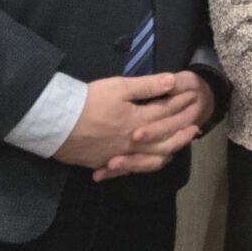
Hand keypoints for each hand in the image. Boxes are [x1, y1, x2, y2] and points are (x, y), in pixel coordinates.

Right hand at [89, 71, 214, 178]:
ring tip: (176, 148)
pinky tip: (146, 163)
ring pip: (151, 158)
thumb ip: (147, 86)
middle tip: (195, 127)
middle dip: (182, 132)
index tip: (192, 97)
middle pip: (165, 140)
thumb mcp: (118, 87)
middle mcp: (135, 142)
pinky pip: (131, 168)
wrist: (56, 123)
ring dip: (167, 152)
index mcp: (139, 121)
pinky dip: (143, 166)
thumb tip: (173, 81)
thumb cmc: (88, 101)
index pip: (166, 112)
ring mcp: (121, 155)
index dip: (180, 104)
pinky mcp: (106, 162)